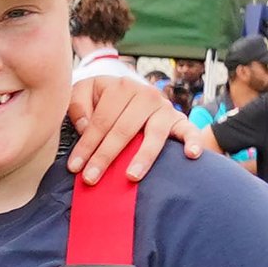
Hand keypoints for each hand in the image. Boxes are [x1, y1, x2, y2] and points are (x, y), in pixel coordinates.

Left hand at [60, 68, 189, 182]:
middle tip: (91, 178)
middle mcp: (145, 95)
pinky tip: (191, 155)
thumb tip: (85, 126)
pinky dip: (193, 141)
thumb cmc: (102, 98)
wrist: (129, 93)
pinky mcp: (179, 119)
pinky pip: (189, 130)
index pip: (101, 120)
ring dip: (143, 156)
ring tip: (132, 176)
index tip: (74, 167)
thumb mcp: (85, 92)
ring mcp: (164, 107)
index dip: (86, 145)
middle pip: (124, 129)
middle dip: (105, 156)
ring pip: (154, 134)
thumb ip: (78, 104)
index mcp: (121, 87)